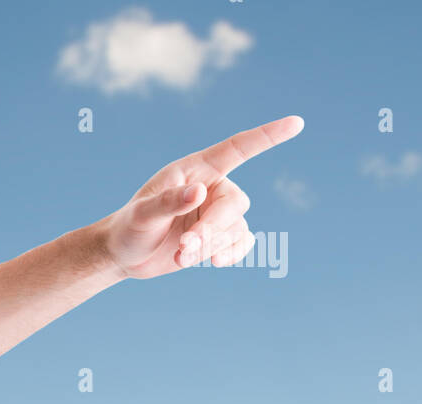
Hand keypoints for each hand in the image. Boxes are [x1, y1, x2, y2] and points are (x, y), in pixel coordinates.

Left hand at [101, 115, 303, 279]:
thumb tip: (199, 192)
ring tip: (181, 257)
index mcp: (195, 170)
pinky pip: (241, 241)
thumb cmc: (129, 227)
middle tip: (184, 247)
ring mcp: (217, 213)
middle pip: (235, 204)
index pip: (237, 148)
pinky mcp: (218, 236)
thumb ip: (168, 202)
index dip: (268, 136)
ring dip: (211, 246)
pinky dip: (230, 253)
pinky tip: (215, 262)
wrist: (125, 254)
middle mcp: (212, 187)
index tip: (297, 123)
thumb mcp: (142, 214)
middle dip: (213, 229)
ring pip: (235, 228)